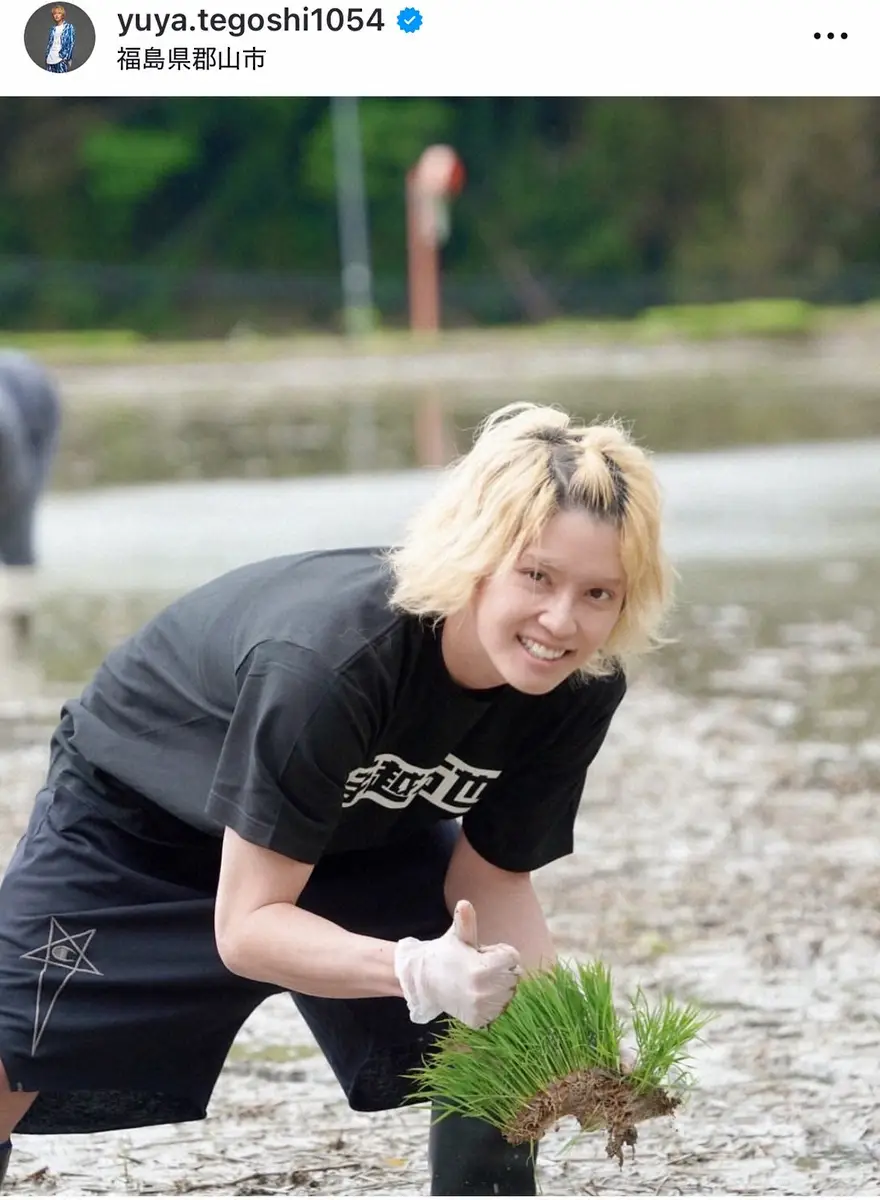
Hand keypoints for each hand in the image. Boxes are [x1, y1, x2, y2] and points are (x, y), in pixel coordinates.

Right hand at [394, 899, 521, 1027]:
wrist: (426, 981)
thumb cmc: (447, 954)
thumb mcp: (457, 936)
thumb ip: (466, 922)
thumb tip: (464, 904)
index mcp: (481, 969)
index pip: (512, 958)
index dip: (501, 952)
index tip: (484, 953)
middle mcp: (483, 991)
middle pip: (514, 977)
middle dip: (502, 970)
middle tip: (482, 967)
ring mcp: (481, 1008)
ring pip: (508, 995)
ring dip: (499, 987)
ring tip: (479, 981)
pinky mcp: (478, 1021)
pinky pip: (499, 1011)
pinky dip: (492, 1004)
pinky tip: (478, 995)